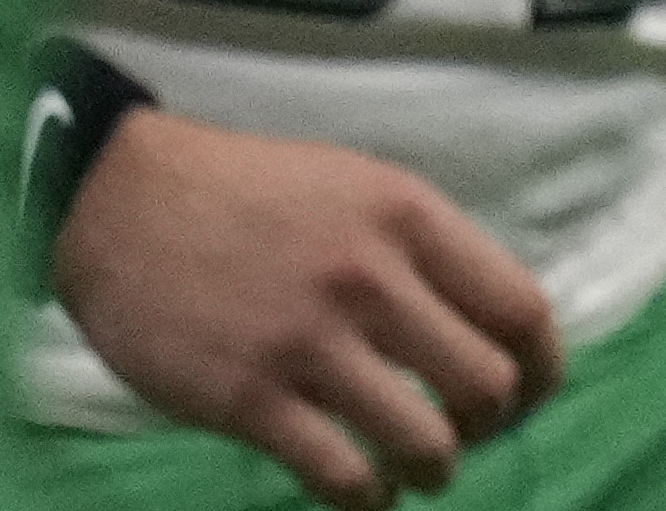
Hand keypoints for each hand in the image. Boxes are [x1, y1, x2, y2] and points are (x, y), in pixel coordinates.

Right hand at [47, 107, 567, 508]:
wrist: (124, 201)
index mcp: (409, 218)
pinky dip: (368, 500)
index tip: (529, 394)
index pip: (520, 308)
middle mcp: (371, 279)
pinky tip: (363, 493)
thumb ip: (422, 248)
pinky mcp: (248, 400)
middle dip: (489, 425)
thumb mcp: (357, 186)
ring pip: (424, 443)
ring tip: (415, 469)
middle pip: (486, 385)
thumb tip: (483, 322)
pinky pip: (341, 477)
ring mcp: (309, 344)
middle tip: (464, 432)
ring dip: (434, 470)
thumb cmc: (250, 193)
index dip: (542, 369)